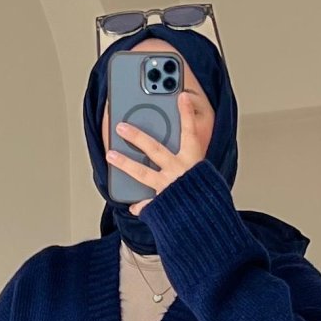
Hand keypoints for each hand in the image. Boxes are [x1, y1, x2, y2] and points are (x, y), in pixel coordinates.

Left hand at [106, 91, 207, 215]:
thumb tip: (180, 160)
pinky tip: (132, 206)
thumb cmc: (209, 200)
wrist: (209, 224)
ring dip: (124, 162)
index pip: (190, 132)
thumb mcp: (208, 177)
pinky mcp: (162, 206)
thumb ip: (193, 166)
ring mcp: (168, 188)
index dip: (186, 113)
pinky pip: (147, 206)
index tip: (181, 96)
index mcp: (194, 162)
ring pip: (142, 173)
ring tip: (111, 154)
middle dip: (137, 136)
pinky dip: (141, 207)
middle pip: (155, 149)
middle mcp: (179, 172)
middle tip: (121, 127)